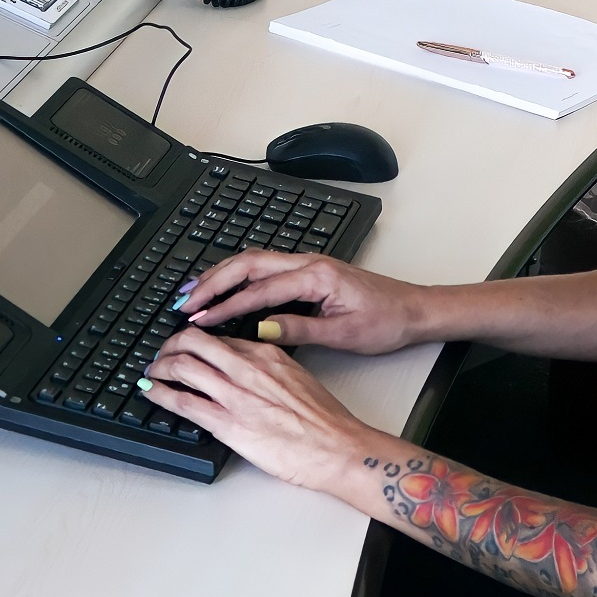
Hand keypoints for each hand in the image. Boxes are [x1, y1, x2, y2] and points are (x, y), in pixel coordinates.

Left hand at [143, 328, 375, 491]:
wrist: (336, 447)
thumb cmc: (324, 420)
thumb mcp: (297, 376)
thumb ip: (270, 368)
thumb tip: (248, 369)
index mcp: (266, 353)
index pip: (219, 337)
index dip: (196, 339)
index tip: (186, 345)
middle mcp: (247, 368)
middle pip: (194, 341)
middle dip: (170, 345)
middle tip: (162, 354)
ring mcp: (236, 395)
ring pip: (183, 366)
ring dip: (160, 367)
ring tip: (152, 372)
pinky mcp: (228, 425)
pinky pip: (184, 402)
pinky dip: (161, 394)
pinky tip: (153, 393)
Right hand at [177, 250, 427, 353]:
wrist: (411, 309)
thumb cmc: (384, 321)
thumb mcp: (343, 335)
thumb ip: (299, 329)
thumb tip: (261, 329)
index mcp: (315, 276)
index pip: (259, 290)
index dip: (226, 306)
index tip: (200, 319)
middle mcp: (308, 263)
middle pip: (248, 264)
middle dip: (213, 281)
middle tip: (185, 301)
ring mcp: (307, 264)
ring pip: (254, 261)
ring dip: (222, 275)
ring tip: (194, 292)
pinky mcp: (308, 271)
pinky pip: (265, 267)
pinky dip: (239, 276)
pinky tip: (226, 288)